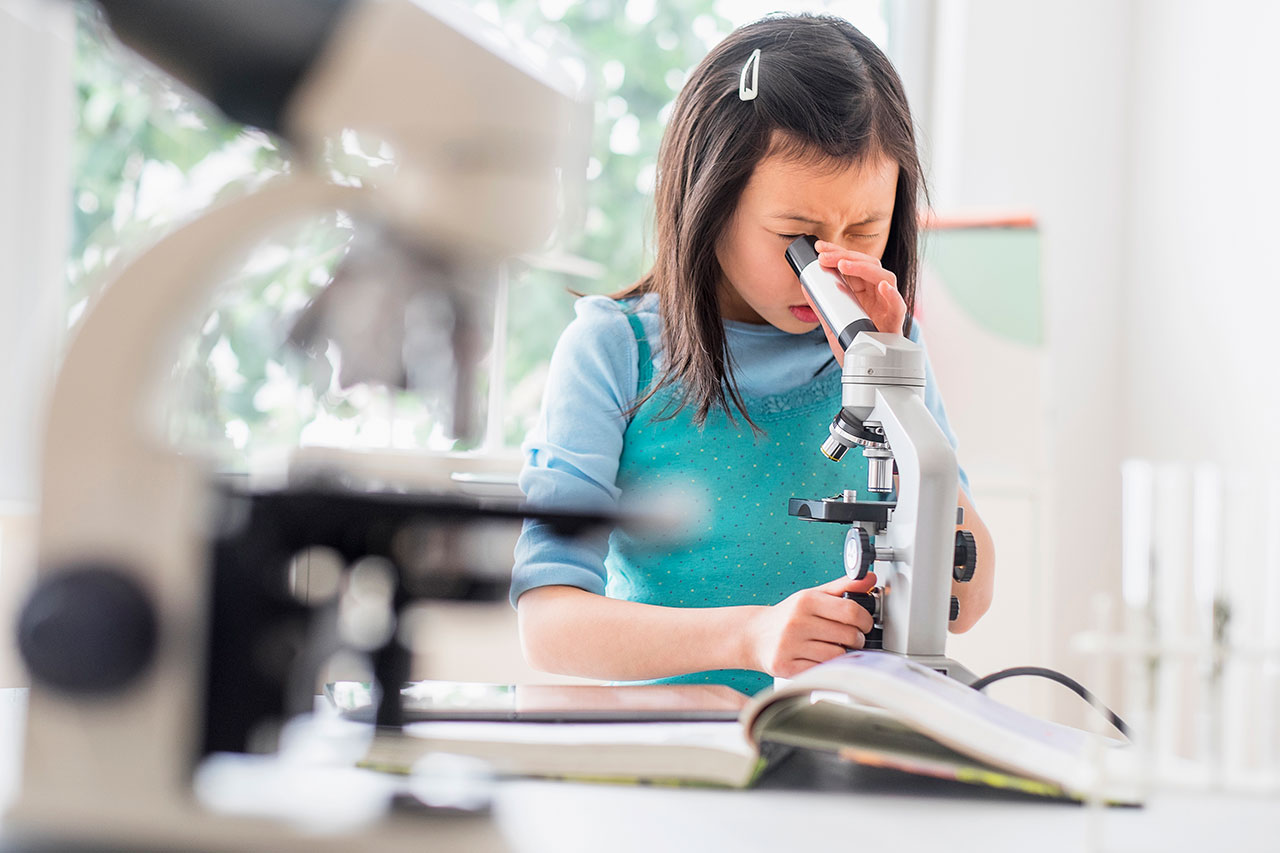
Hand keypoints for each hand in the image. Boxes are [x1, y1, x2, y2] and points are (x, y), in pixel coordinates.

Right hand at [745, 572, 876, 678]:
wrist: (753, 635)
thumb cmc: (788, 616)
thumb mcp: (812, 596)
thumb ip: (842, 587)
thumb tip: (869, 577)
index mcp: (805, 601)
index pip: (851, 611)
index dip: (865, 620)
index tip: (864, 623)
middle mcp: (796, 622)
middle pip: (848, 635)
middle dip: (856, 638)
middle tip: (851, 637)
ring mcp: (790, 645)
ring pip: (837, 655)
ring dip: (842, 654)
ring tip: (834, 647)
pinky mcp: (786, 666)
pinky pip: (822, 670)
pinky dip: (826, 666)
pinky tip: (819, 658)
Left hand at [803, 240, 906, 364]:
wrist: (864, 375)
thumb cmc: (853, 349)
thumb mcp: (831, 324)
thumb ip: (822, 305)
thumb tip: (805, 284)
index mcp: (863, 293)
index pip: (853, 265)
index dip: (838, 253)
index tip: (819, 248)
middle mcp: (877, 296)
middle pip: (868, 265)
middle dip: (845, 256)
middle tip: (824, 256)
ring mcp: (887, 308)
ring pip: (885, 278)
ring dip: (864, 268)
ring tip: (843, 266)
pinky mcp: (895, 325)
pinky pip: (899, 307)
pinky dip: (892, 295)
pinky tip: (882, 287)